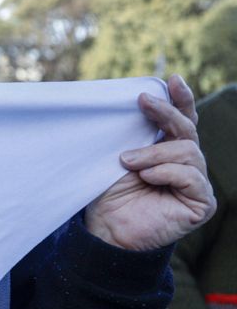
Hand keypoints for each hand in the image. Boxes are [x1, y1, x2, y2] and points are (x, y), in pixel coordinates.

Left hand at [85, 75, 215, 250]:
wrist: (106, 228)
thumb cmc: (108, 193)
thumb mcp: (118, 154)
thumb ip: (133, 133)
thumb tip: (139, 98)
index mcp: (167, 151)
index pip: (182, 120)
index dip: (181, 99)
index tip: (171, 79)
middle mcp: (186, 164)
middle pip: (187, 130)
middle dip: (166, 112)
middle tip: (143, 102)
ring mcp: (196, 183)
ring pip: (187, 152)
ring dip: (154, 153)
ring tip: (127, 162)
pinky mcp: (201, 204)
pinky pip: (192, 177)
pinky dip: (167, 173)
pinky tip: (147, 177)